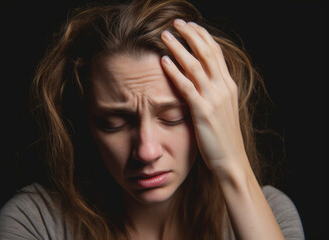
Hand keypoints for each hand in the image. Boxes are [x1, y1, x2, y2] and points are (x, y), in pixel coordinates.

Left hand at [160, 19, 248, 176]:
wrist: (231, 160)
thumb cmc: (223, 136)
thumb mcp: (223, 109)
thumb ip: (214, 92)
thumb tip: (200, 78)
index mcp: (228, 85)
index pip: (216, 53)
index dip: (203, 36)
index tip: (191, 26)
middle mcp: (223, 88)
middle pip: (206, 52)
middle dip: (191, 34)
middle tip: (176, 23)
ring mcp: (214, 99)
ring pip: (195, 65)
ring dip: (179, 47)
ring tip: (166, 36)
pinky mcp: (202, 112)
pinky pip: (186, 87)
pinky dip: (174, 72)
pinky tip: (163, 61)